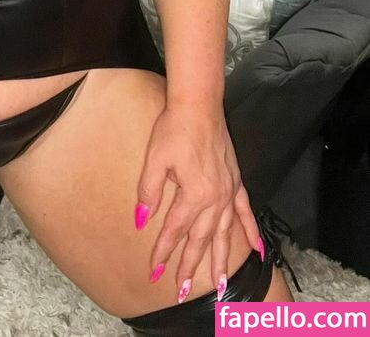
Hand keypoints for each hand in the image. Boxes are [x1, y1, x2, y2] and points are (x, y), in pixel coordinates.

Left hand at [134, 103, 261, 300]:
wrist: (199, 105)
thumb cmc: (174, 128)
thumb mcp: (154, 159)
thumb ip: (149, 192)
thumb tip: (141, 220)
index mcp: (194, 195)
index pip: (174, 231)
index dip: (164, 252)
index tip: (155, 271)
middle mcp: (215, 199)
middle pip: (200, 240)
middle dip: (191, 266)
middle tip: (183, 292)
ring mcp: (228, 192)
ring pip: (224, 234)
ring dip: (222, 260)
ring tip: (223, 286)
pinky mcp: (236, 182)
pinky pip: (245, 212)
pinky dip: (251, 232)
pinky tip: (257, 251)